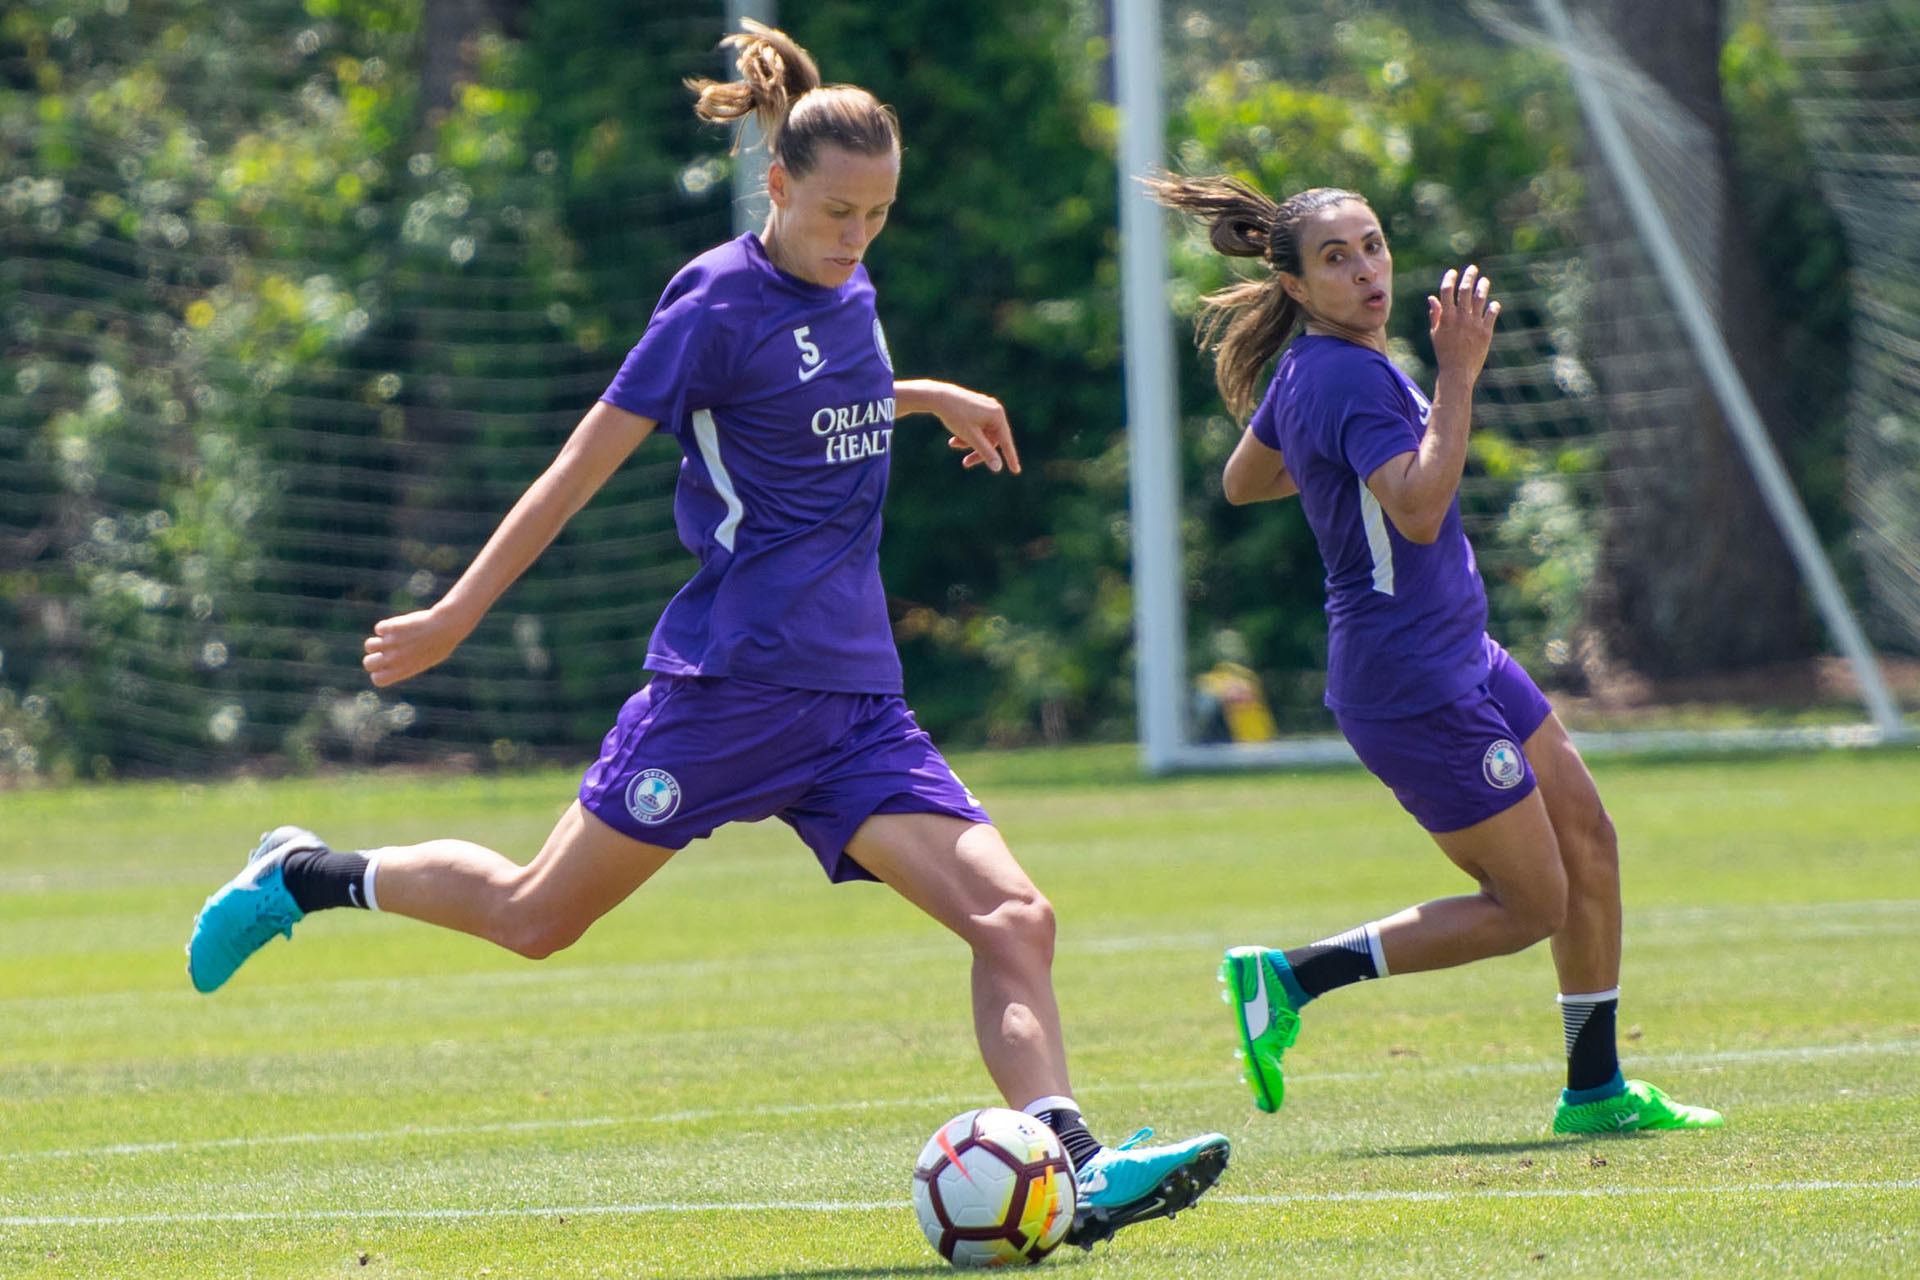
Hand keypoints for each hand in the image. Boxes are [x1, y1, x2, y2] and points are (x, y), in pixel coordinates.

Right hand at [362, 604, 473, 686]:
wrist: (446, 626)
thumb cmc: (441, 643)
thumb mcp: (425, 660)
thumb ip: (406, 664)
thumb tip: (389, 663)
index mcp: (404, 670)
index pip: (378, 680)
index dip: (379, 673)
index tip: (388, 666)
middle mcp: (395, 658)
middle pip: (368, 663)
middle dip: (374, 657)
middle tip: (386, 651)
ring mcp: (392, 642)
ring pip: (369, 645)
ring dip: (378, 641)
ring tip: (393, 637)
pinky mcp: (392, 627)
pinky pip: (379, 628)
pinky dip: (386, 627)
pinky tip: (399, 626)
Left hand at [927, 383, 1021, 474]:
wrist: (938, 396)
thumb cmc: (955, 415)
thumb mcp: (971, 437)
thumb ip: (985, 452)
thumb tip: (998, 468)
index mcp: (997, 415)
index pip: (1006, 442)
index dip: (1011, 458)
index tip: (1016, 471)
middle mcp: (995, 410)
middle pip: (992, 439)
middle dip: (978, 451)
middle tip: (965, 463)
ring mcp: (987, 407)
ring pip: (983, 434)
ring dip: (969, 442)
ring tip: (953, 443)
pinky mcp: (978, 407)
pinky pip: (978, 427)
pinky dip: (968, 434)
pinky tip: (954, 437)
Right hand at [1427, 264, 1499, 383]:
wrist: (1457, 372)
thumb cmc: (1444, 353)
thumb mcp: (1435, 333)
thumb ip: (1435, 314)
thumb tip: (1432, 298)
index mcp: (1446, 317)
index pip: (1447, 291)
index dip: (1450, 278)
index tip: (1453, 272)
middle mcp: (1461, 318)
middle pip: (1465, 290)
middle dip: (1469, 276)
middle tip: (1473, 268)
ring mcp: (1474, 324)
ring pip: (1480, 299)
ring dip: (1483, 287)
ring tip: (1484, 281)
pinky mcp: (1486, 332)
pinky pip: (1491, 314)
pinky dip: (1493, 306)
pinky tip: (1493, 303)